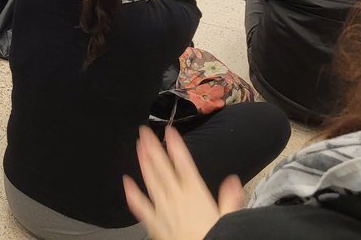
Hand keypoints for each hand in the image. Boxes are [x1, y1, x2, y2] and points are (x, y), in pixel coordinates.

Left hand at [124, 127, 243, 239]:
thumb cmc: (212, 237)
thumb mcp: (227, 217)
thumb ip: (229, 198)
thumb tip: (233, 181)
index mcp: (195, 194)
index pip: (184, 164)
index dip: (176, 146)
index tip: (169, 131)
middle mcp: (177, 198)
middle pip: (163, 168)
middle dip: (153, 149)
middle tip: (144, 133)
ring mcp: (164, 209)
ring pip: (151, 181)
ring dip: (143, 163)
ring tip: (137, 147)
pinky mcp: (155, 223)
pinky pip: (142, 207)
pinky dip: (133, 194)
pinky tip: (127, 183)